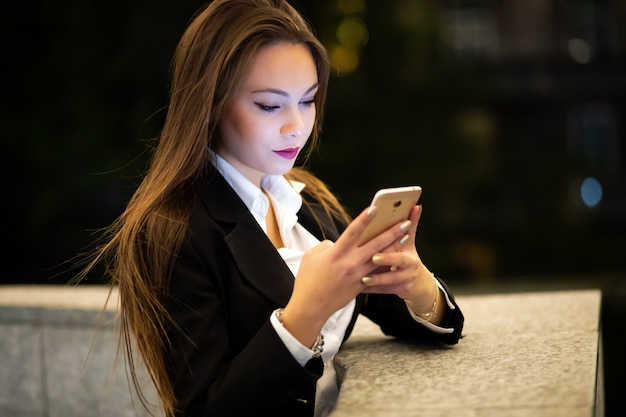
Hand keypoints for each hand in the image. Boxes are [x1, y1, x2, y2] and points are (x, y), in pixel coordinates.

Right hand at [280, 205, 412, 346]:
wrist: (311, 306)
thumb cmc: (308, 280)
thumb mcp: (311, 257)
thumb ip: (326, 246)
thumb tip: (336, 243)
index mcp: (336, 253)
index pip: (353, 231)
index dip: (364, 219)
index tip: (375, 208)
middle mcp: (349, 263)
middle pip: (375, 244)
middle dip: (392, 232)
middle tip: (405, 222)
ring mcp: (357, 276)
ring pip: (381, 258)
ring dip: (394, 247)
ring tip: (406, 237)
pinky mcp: (360, 286)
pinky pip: (376, 273)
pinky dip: (387, 264)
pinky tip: (397, 257)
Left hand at [360, 205, 435, 305]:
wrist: (418, 284)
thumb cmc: (407, 257)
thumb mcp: (409, 242)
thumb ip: (410, 224)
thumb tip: (416, 205)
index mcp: (410, 250)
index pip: (402, 240)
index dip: (395, 234)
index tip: (385, 231)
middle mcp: (411, 266)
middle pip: (398, 261)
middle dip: (386, 259)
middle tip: (373, 257)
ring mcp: (406, 280)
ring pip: (391, 279)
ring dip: (377, 279)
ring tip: (363, 278)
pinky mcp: (399, 291)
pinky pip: (383, 290)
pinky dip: (371, 289)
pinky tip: (357, 287)